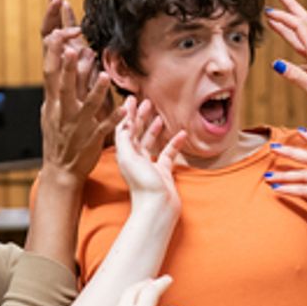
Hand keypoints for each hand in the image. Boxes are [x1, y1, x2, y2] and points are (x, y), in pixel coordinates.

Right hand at [40, 0, 120, 181]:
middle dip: (65, 61)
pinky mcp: (92, 138)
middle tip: (69, 39)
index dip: (51, 43)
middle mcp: (62, 109)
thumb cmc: (60, 134)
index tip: (55, 22)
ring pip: (85, 103)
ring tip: (103, 74)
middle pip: (62, 81)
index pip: (49, 65)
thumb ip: (63, 80)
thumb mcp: (54, 106)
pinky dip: (114, 117)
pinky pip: (104, 127)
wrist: (61, 169)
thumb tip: (70, 53)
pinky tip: (124, 108)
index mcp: (52, 99)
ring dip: (94, 89)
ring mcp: (76, 124)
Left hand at [114, 96, 184, 211]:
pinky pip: (169, 153)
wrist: (157, 207)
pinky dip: (174, 143)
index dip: (127, 113)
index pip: (124, 128)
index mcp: (125, 153)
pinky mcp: (163, 171)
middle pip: (137, 133)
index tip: (131, 98)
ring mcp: (150, 165)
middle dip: (140, 117)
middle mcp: (136, 158)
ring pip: (152, 142)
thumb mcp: (129, 158)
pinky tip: (181, 134)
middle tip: (147, 102)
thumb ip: (125, 138)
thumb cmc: (142, 184)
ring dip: (155, 128)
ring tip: (159, 115)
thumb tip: (124, 120)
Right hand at [265, 0, 306, 131]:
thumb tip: (276, 64)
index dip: (284, 17)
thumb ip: (296, 76)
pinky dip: (297, 39)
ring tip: (280, 14)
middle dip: (292, 7)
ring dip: (293, 21)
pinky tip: (292, 43)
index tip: (268, 10)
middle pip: (306, 22)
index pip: (300, 27)